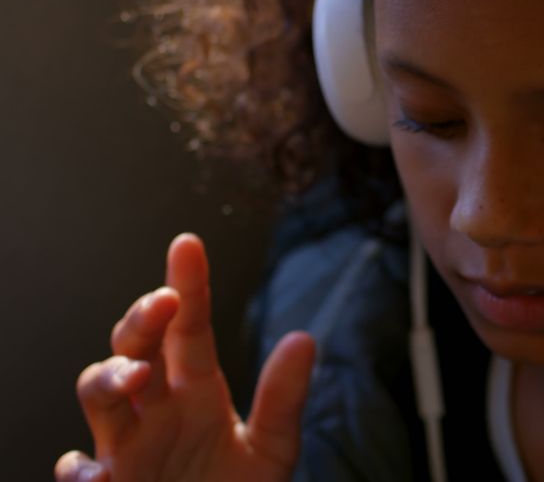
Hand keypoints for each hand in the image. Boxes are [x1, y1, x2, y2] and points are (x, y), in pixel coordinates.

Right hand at [55, 234, 315, 481]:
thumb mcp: (273, 448)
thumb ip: (282, 400)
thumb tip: (305, 339)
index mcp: (196, 392)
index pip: (189, 328)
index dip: (188, 286)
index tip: (188, 244)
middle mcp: (155, 410)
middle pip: (134, 347)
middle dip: (141, 321)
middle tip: (162, 303)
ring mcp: (128, 446)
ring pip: (97, 393)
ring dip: (109, 376)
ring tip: (137, 373)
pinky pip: (79, 469)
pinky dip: (80, 469)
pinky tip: (101, 473)